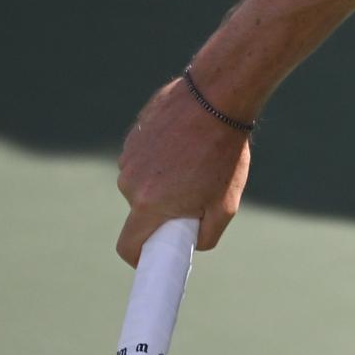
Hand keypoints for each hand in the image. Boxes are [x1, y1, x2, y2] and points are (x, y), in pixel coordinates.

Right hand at [115, 76, 249, 264]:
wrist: (216, 97)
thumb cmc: (224, 153)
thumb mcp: (226, 204)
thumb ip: (207, 235)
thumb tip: (192, 244)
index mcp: (149, 204)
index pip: (128, 246)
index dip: (140, 257)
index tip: (153, 256)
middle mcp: (130, 182)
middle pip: (141, 211)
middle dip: (164, 209)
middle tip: (196, 192)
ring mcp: (129, 156)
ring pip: (143, 182)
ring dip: (164, 180)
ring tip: (196, 160)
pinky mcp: (133, 135)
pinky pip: (144, 157)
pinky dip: (161, 157)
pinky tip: (185, 141)